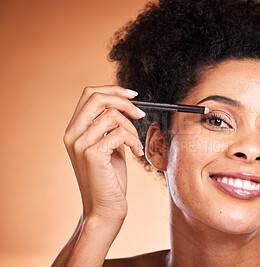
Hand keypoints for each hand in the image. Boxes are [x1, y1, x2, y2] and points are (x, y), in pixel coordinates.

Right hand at [63, 85, 144, 223]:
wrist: (104, 208)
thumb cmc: (109, 178)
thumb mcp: (109, 146)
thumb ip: (110, 126)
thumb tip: (125, 105)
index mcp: (74, 130)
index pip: (89, 94)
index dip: (113, 90)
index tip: (133, 95)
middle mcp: (72, 134)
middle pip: (97, 97)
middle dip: (124, 102)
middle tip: (140, 115)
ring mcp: (80, 144)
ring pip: (112, 116)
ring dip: (131, 129)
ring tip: (134, 146)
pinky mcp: (92, 154)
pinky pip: (119, 134)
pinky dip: (134, 141)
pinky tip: (136, 154)